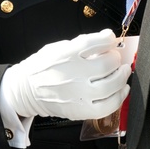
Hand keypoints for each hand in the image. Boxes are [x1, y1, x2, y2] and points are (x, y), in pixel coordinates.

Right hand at [1, 29, 129, 120]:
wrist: (26, 91)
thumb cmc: (43, 67)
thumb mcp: (58, 47)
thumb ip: (82, 43)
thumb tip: (107, 40)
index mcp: (65, 55)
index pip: (93, 43)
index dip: (107, 39)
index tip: (111, 38)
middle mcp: (72, 74)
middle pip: (105, 65)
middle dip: (115, 58)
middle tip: (116, 57)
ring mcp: (77, 94)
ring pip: (110, 86)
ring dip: (122, 77)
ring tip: (123, 71)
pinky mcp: (80, 110)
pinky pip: (106, 106)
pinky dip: (119, 97)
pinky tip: (122, 89)